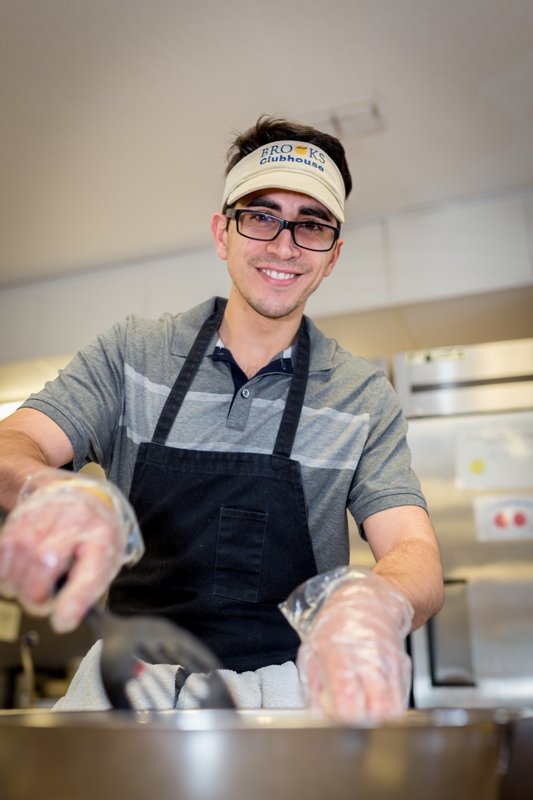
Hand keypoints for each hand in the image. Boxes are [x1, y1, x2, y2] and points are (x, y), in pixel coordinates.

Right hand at [0, 468, 140, 631]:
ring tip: (36, 585)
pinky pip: (2, 561)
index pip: (89, 570)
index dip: (74, 600)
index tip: (63, 620)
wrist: (80, 496)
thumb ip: (87, 590)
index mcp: (101, 538)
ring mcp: (42, 519)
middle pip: (44, 565)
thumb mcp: (104, 561)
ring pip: (18, 566)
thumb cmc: (93, 534)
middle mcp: (73, 523)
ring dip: (22, 588)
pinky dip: (7, 576)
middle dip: (39, 597)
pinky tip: (22, 573)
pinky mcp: (18, 522)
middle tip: (46, 602)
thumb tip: (63, 619)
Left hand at [282, 567, 413, 721]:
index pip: (347, 691)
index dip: (346, 716)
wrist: (372, 599)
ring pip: (392, 705)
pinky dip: (391, 708)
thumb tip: (318, 713)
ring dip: (380, 720)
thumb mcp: (313, 646)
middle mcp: (367, 656)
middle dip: (366, 724)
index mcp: (340, 650)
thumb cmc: (338, 620)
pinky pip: (401, 696)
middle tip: (354, 727)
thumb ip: (313, 682)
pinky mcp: (402, 665)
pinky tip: (378, 707)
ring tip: (366, 721)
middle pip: (376, 704)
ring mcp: (387, 661)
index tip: (340, 724)